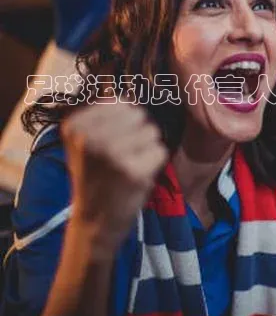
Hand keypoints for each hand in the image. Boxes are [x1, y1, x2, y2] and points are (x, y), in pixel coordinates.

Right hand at [62, 103, 167, 258]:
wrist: (93, 222)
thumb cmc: (95, 178)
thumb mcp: (85, 142)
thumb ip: (104, 114)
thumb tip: (130, 93)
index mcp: (75, 124)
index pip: (121, 103)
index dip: (126, 123)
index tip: (111, 145)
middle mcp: (90, 136)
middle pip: (139, 116)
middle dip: (138, 135)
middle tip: (122, 158)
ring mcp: (111, 153)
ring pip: (152, 133)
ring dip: (147, 151)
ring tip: (128, 167)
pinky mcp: (132, 171)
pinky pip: (160, 151)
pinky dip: (154, 165)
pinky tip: (136, 177)